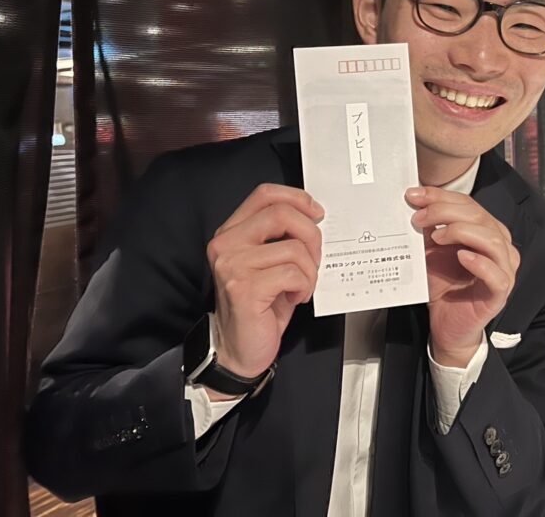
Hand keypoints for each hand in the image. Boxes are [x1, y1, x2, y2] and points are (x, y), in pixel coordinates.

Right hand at [205, 184, 322, 381]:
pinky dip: (304, 286)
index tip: (317, 213)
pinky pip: (293, 274)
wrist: (238, 349)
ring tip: (301, 286)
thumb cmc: (259, 306)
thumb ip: (282, 237)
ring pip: (294, 248)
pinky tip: (295, 297)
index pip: (265, 194)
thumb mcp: (269, 263)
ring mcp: (233, 264)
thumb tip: (314, 218)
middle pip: (282, 214)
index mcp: (232, 232)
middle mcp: (227, 244)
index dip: (297, 198)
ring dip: (310, 270)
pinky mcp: (244, 287)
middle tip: (315, 258)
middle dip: (311, 235)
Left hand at [406, 187, 518, 367]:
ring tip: (438, 237)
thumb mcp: (431, 252)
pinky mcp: (500, 293)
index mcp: (486, 231)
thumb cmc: (444, 287)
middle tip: (419, 217)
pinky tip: (462, 258)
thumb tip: (413, 202)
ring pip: (492, 241)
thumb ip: (428, 228)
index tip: (414, 196)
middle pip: (479, 218)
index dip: (441, 197)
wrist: (446, 325)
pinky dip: (481, 263)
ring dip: (463, 232)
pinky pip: (497, 275)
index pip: (468, 205)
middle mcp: (499, 246)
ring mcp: (503, 269)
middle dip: (446, 212)